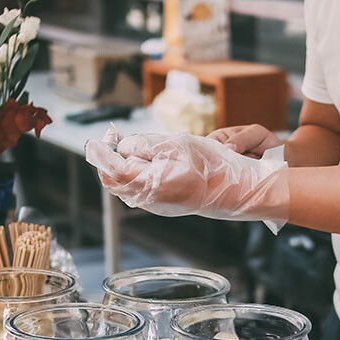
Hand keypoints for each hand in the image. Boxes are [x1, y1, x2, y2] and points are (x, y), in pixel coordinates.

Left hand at [86, 130, 289, 232]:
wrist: (236, 190)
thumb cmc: (213, 167)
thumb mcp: (176, 145)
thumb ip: (144, 145)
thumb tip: (122, 147)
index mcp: (150, 185)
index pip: (112, 170)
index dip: (102, 151)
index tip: (103, 135)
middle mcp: (150, 200)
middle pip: (114, 180)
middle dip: (108, 157)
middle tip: (113, 137)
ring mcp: (157, 204)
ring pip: (126, 185)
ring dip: (122, 164)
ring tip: (129, 145)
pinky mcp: (164, 203)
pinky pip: (140, 188)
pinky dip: (135, 172)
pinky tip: (145, 159)